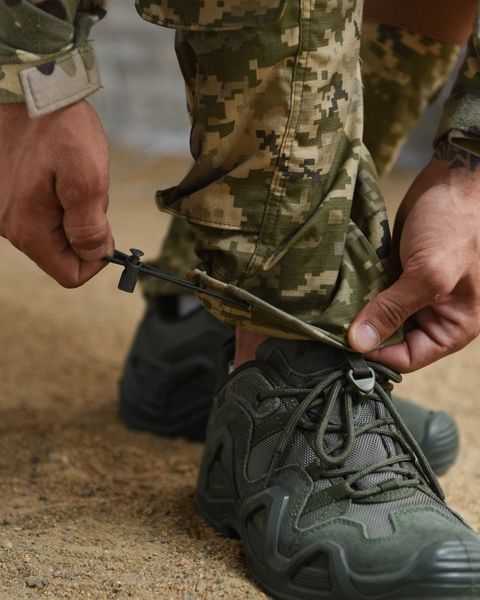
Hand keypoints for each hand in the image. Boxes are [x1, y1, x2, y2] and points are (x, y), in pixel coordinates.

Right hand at [0, 101, 113, 286]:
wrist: (30, 86)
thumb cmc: (61, 129)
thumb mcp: (88, 180)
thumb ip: (90, 227)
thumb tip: (94, 254)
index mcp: (29, 229)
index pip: (69, 275)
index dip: (96, 261)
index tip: (106, 229)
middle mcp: (9, 225)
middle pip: (61, 253)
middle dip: (85, 230)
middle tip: (89, 192)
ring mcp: (4, 209)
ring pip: (53, 232)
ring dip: (72, 212)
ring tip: (71, 174)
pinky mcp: (5, 192)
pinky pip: (41, 211)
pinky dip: (59, 198)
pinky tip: (58, 170)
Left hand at [348, 148, 479, 371]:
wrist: (455, 178)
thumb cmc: (456, 225)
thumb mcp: (430, 272)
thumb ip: (395, 309)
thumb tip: (359, 343)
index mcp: (453, 326)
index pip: (408, 358)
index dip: (377, 355)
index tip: (345, 343)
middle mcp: (433, 315)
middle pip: (390, 341)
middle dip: (364, 334)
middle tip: (329, 328)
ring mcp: (413, 294)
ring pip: (378, 317)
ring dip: (357, 314)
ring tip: (328, 312)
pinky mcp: (398, 273)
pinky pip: (373, 294)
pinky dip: (357, 294)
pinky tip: (336, 292)